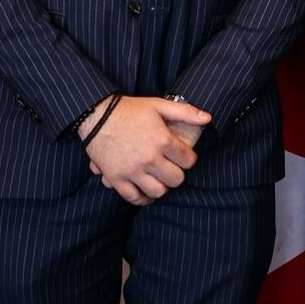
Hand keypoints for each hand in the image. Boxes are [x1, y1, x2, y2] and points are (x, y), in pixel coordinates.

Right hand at [83, 96, 210, 203]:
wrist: (96, 116)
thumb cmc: (130, 110)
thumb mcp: (159, 105)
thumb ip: (185, 111)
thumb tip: (208, 118)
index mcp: (162, 141)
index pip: (188, 161)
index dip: (189, 159)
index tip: (183, 156)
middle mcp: (149, 158)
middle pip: (176, 179)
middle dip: (177, 174)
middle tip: (172, 168)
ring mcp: (132, 170)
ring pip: (157, 191)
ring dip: (162, 186)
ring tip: (160, 179)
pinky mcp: (116, 178)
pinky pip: (134, 197)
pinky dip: (143, 198)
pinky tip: (146, 192)